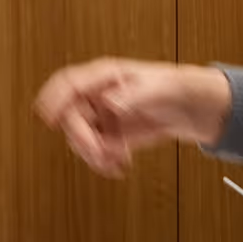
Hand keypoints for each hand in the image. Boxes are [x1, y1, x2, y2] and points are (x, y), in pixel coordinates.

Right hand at [35, 59, 231, 177]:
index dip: (53, 98)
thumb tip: (108, 101)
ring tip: (116, 160)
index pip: (68, 83)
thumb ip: (133, 94)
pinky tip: (120, 165)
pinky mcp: (107, 135)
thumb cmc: (178, 88)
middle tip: (98, 151)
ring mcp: (100, 116)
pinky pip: (92, 152)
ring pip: (77, 138)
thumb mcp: (160, 88)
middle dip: (81, 137)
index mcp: (104, 76)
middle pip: (69, 116)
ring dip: (92, 154)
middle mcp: (96, 96)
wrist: (194, 109)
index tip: (49, 118)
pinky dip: (103, 163)